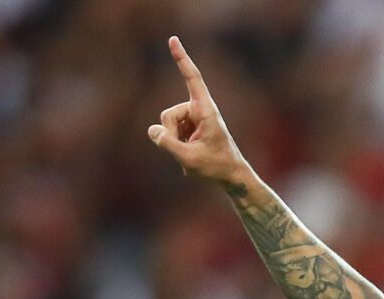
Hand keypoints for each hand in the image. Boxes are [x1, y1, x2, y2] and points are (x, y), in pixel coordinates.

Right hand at [148, 36, 248, 183]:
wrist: (230, 175)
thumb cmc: (216, 166)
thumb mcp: (190, 159)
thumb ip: (168, 144)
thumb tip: (153, 131)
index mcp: (206, 110)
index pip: (192, 79)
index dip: (182, 59)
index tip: (173, 40)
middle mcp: (198, 110)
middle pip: (167, 115)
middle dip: (170, 134)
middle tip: (190, 153)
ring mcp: (192, 118)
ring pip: (166, 125)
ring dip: (174, 142)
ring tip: (193, 153)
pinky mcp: (187, 127)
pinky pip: (168, 133)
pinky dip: (176, 146)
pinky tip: (192, 153)